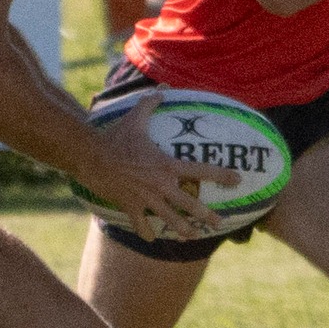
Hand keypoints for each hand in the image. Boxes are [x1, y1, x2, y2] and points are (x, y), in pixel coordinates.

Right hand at [83, 92, 239, 241]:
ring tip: (191, 236)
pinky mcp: (130, 206)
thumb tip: (164, 89)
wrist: (92, 156)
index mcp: (167, 165)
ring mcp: (146, 199)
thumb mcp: (136, 117)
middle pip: (190, 204)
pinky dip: (146, 232)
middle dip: (207, 215)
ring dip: (182, 229)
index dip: (221, 175)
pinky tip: (151, 238)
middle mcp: (161, 185)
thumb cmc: (116, 137)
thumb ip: (152, 103)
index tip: (237, 180)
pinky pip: (141, 224)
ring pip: (169, 219)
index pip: (201, 171)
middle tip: (219, 223)